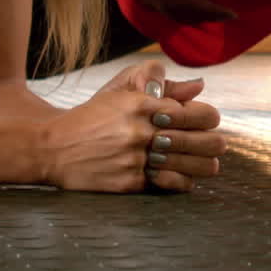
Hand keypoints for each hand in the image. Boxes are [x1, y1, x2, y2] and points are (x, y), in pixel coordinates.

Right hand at [43, 61, 224, 191]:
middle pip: (200, 141)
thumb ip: (162, 88)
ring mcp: (135, 159)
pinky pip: (170, 183)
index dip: (208, 117)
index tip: (209, 120)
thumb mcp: (121, 93)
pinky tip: (185, 177)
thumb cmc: (92, 117)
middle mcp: (140, 131)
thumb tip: (199, 86)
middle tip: (218, 145)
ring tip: (210, 165)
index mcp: (141, 104)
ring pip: (191, 166)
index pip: (195, 113)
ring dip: (206, 166)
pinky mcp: (129, 182)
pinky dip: (183, 181)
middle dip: (215, 144)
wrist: (52, 147)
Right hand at [105, 0, 235, 23]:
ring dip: (195, 19)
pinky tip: (179, 9)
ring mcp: (158, 6)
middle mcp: (170, 8)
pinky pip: (170, 14)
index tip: (234, 15)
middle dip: (210, 18)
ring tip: (204, 17)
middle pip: (195, 17)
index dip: (221, 13)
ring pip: (181, 18)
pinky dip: (180, 15)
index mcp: (181, 1)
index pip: (206, 10)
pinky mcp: (149, 2)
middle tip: (223, 18)